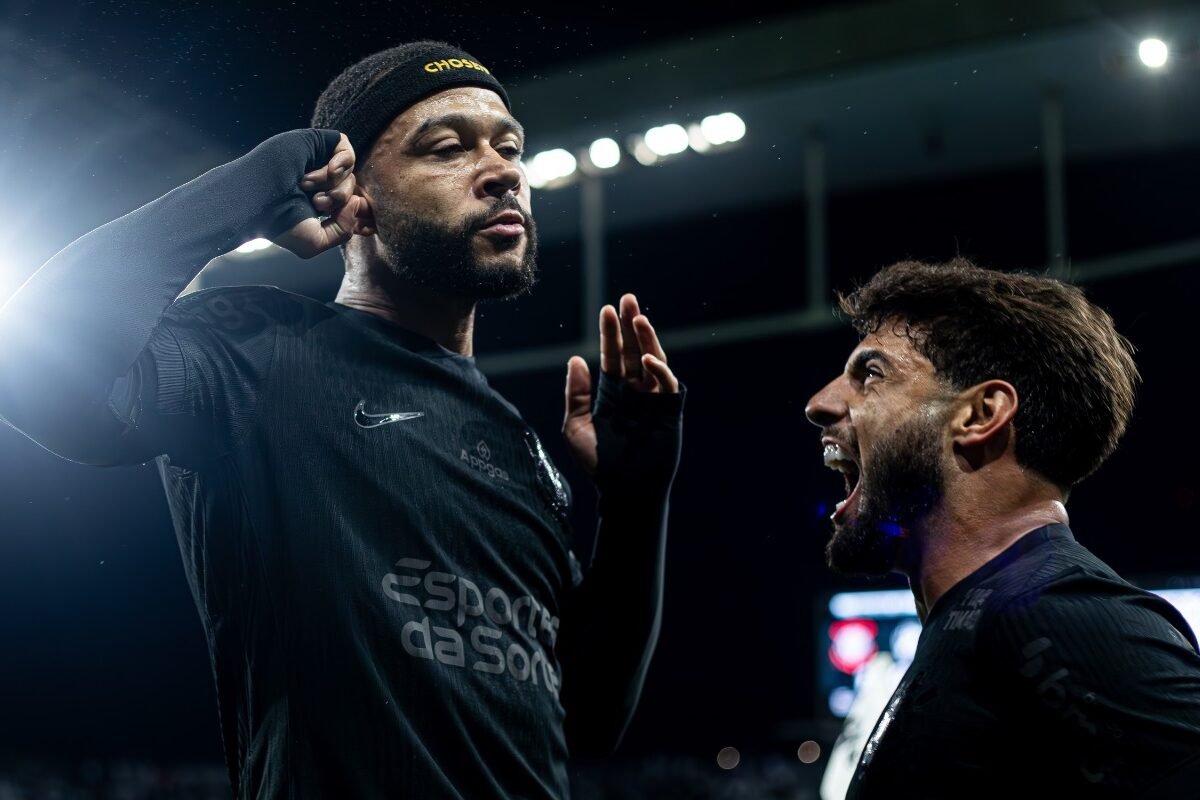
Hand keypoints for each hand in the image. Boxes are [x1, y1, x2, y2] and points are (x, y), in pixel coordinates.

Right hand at [274, 132, 372, 257]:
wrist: (256, 198)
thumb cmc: (279, 223)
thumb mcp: (316, 242)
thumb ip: (344, 230)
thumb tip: (356, 201)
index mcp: (318, 203)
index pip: (351, 204)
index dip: (357, 212)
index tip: (353, 221)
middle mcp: (319, 182)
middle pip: (351, 188)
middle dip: (338, 199)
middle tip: (316, 203)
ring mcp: (317, 161)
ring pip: (349, 171)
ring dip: (333, 184)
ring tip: (305, 186)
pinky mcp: (315, 143)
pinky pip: (346, 151)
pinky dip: (342, 163)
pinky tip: (328, 170)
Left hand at [563, 294, 679, 476]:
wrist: (624, 490)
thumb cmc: (598, 464)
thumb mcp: (576, 426)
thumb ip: (576, 394)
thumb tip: (575, 360)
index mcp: (612, 392)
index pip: (612, 355)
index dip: (610, 333)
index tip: (607, 309)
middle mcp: (634, 391)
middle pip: (634, 350)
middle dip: (630, 325)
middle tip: (627, 299)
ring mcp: (653, 399)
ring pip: (653, 360)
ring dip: (647, 339)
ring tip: (639, 318)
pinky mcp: (669, 411)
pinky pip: (666, 384)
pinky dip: (659, 369)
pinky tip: (647, 359)